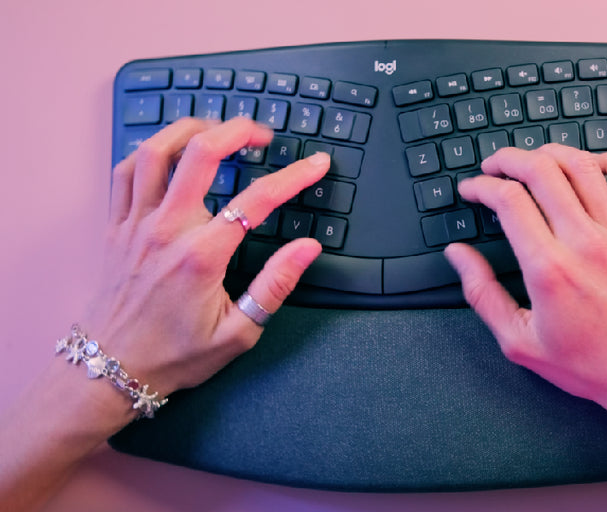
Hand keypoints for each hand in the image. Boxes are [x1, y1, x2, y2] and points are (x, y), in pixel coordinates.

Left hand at [83, 117, 329, 396]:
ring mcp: (135, 224)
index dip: (293, 177)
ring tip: (218, 130)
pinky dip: (151, 149)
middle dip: (238, 131)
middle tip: (262, 134)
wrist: (111, 370)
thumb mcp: (239, 333)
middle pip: (201, 155)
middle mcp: (166, 231)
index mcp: (201, 257)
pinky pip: (127, 170)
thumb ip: (275, 285)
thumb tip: (307, 248)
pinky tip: (172, 150)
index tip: (316, 164)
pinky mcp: (116, 226)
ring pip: (157, 151)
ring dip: (191, 130)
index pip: (257, 201)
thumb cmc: (176, 355)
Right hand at [445, 144, 606, 456]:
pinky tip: (592, 164)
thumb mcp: (521, 343)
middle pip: (542, 171)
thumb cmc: (593, 367)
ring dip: (552, 153)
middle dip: (509, 159)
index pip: (508, 200)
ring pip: (584, 167)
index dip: (482, 186)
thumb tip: (459, 256)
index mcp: (550, 270)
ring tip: (536, 160)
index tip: (473, 190)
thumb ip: (482, 295)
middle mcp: (586, 244)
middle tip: (496, 166)